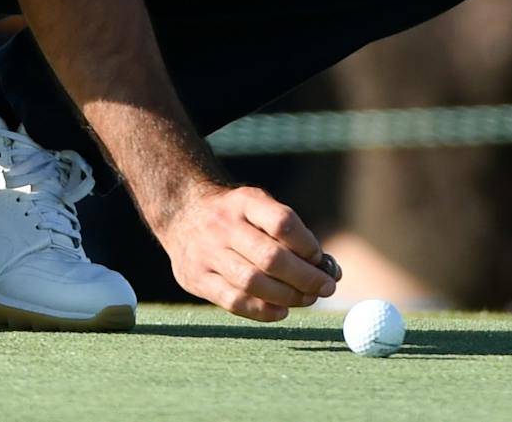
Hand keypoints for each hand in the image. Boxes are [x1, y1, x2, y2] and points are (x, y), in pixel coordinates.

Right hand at [157, 182, 338, 321]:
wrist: (182, 211)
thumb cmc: (236, 216)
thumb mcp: (260, 207)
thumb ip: (291, 235)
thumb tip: (329, 270)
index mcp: (244, 201)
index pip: (282, 222)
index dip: (307, 244)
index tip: (321, 258)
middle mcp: (223, 225)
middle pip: (270, 257)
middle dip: (305, 277)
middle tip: (325, 287)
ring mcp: (206, 253)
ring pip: (252, 283)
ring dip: (287, 296)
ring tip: (306, 299)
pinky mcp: (196, 278)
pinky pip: (233, 302)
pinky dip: (262, 311)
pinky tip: (281, 311)